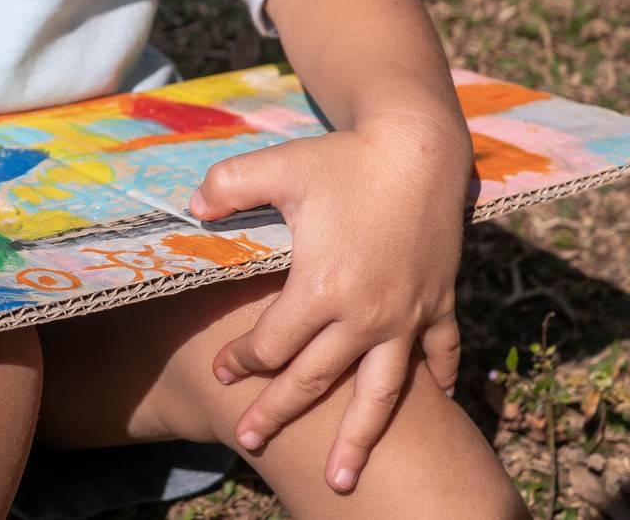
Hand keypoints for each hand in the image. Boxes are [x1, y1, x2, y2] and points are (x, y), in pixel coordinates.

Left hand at [189, 119, 468, 491]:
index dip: (241, 363)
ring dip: (360, 439)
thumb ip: (225, 187)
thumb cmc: (343, 158)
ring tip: (340, 482)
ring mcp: (407, 314)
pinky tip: (439, 406)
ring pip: (380, 394)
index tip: (223, 373)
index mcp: (320, 288)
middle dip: (278, 415)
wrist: (419, 148)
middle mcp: (365, 314)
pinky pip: (440, 355)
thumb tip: (189, 209)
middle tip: (249, 442)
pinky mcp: (440, 302)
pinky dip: (437, 383)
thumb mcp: (276, 166)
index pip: (271, 346)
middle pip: (314, 381)